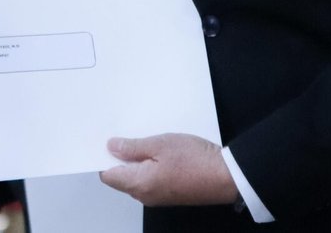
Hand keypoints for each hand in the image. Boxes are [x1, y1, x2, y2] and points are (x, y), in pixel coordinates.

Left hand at [98, 133, 238, 207]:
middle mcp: (145, 196)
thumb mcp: (160, 144)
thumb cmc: (194, 160)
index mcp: (138, 185)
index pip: (108, 175)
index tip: (107, 141)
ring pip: (138, 177)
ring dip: (138, 160)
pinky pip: (152, 179)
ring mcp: (158, 197)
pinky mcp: (171, 194)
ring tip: (147, 139)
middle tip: (128, 134)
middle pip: (122, 177)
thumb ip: (132, 147)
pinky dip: (151, 165)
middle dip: (122, 157)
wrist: (226, 176)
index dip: (104, 158)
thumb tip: (111, 147)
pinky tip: (161, 150)